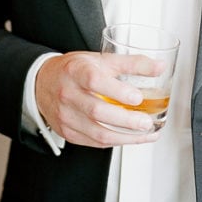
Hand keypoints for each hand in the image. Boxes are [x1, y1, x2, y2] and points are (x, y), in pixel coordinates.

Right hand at [35, 51, 162, 147]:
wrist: (42, 83)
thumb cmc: (74, 70)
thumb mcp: (101, 60)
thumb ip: (132, 63)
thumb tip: (159, 66)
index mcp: (76, 72)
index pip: (94, 81)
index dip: (116, 91)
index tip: (137, 97)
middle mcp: (67, 94)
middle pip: (97, 111)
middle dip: (126, 120)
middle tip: (146, 122)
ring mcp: (66, 116)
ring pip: (97, 132)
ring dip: (125, 136)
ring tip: (146, 133)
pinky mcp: (68, 132)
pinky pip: (94, 142)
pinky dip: (116, 141)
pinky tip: (131, 137)